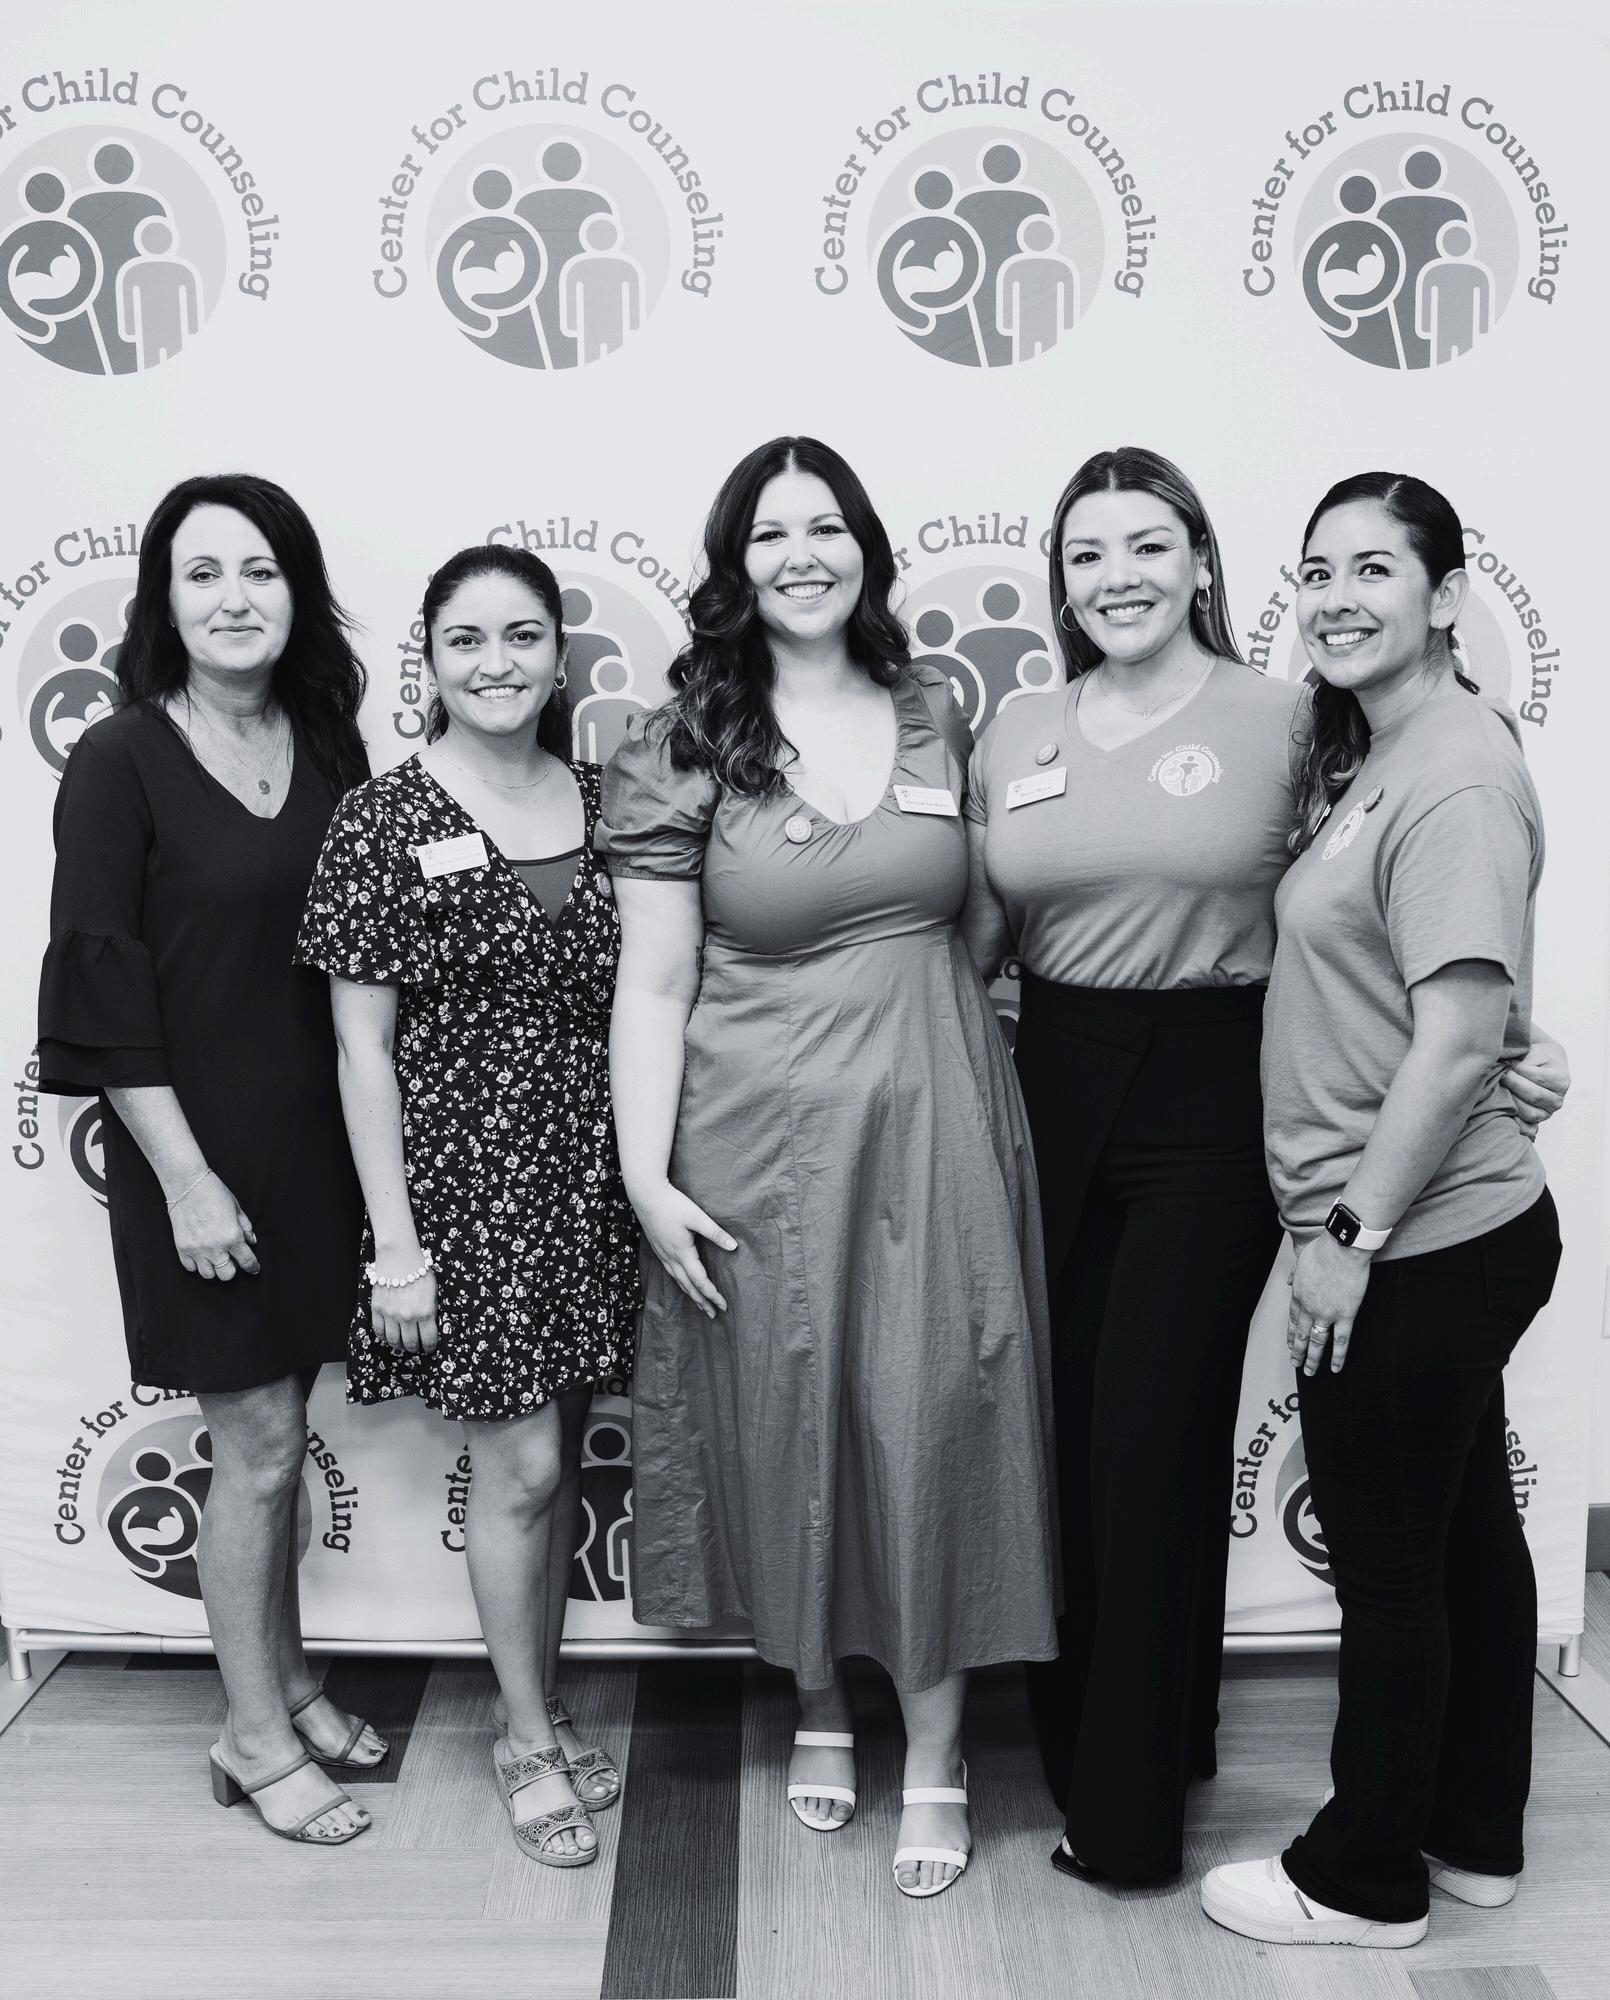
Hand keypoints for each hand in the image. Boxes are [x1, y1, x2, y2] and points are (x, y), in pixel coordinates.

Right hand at [169, 1172, 259, 1281]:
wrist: (188, 1185)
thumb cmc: (214, 1193)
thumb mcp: (237, 1208)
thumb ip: (246, 1227)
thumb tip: (251, 1241)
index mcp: (232, 1237)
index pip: (246, 1261)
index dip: (252, 1267)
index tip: (254, 1268)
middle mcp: (215, 1248)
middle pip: (226, 1275)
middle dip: (232, 1269)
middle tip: (231, 1260)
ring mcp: (197, 1249)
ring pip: (207, 1275)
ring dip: (214, 1268)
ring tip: (215, 1257)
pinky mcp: (181, 1248)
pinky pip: (190, 1267)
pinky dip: (196, 1264)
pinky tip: (200, 1255)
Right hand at [370, 1265, 438, 1353]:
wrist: (399, 1257)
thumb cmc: (419, 1271)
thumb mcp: (433, 1292)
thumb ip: (431, 1311)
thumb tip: (429, 1326)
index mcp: (425, 1312)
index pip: (428, 1339)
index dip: (430, 1347)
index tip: (429, 1349)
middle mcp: (407, 1316)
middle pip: (410, 1343)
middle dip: (415, 1348)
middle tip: (416, 1347)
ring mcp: (390, 1314)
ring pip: (393, 1340)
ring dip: (399, 1345)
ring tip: (403, 1343)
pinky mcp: (377, 1309)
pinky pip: (379, 1331)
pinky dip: (384, 1337)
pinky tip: (389, 1336)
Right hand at [630, 1179, 735, 1317]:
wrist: (645, 1195)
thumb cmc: (672, 1204)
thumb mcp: (697, 1217)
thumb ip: (715, 1233)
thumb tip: (733, 1247)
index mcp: (683, 1253)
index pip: (700, 1281)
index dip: (712, 1295)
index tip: (723, 1305)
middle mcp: (671, 1258)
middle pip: (689, 1287)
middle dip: (702, 1302)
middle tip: (714, 1314)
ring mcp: (663, 1255)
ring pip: (678, 1282)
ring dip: (691, 1295)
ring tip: (701, 1304)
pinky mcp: (658, 1249)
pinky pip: (671, 1273)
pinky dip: (681, 1283)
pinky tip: (683, 1282)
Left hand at [1287, 1233, 1371, 1375]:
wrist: (1342, 1248)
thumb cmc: (1324, 1249)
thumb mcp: (1301, 1259)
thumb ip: (1294, 1273)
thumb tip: (1287, 1280)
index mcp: (1299, 1294)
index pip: (1292, 1318)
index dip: (1290, 1333)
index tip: (1290, 1343)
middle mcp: (1309, 1307)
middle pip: (1301, 1333)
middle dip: (1297, 1350)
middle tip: (1295, 1362)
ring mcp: (1326, 1314)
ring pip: (1317, 1341)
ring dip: (1312, 1358)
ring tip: (1309, 1371)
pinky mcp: (1345, 1315)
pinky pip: (1341, 1341)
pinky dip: (1337, 1356)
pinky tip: (1335, 1368)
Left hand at [1504, 1035, 1570, 1129]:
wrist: (1537, 1062)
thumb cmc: (1534, 1054)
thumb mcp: (1533, 1051)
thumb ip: (1524, 1061)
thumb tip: (1505, 1067)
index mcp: (1561, 1080)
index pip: (1538, 1077)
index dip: (1519, 1069)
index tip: (1509, 1061)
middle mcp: (1557, 1100)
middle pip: (1534, 1096)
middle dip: (1513, 1083)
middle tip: (1502, 1074)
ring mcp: (1547, 1113)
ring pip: (1530, 1113)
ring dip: (1512, 1100)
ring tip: (1501, 1088)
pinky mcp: (1536, 1121)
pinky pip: (1529, 1129)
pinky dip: (1517, 1124)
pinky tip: (1505, 1113)